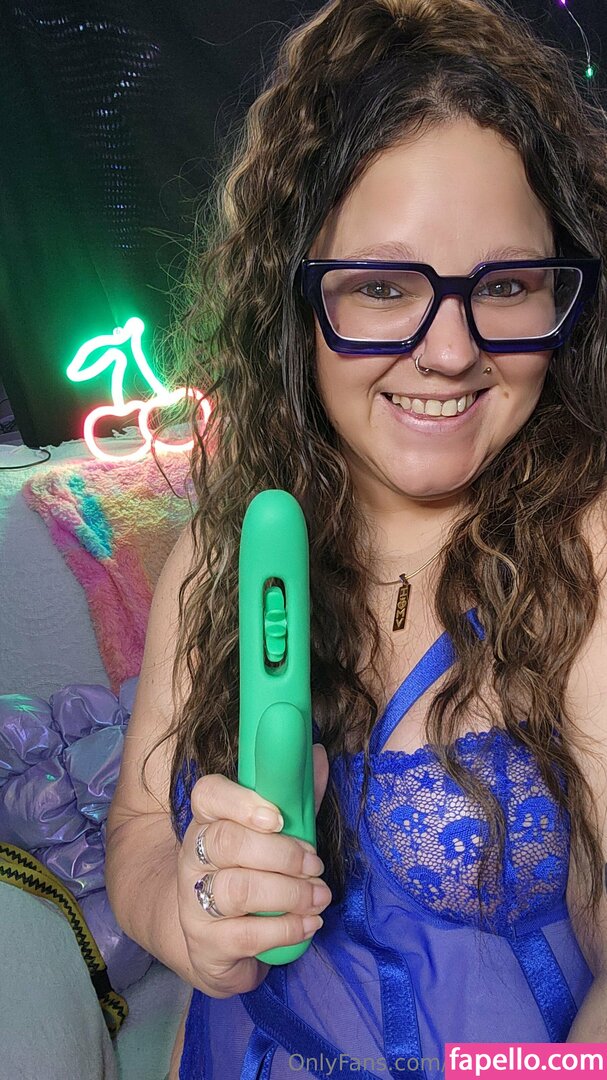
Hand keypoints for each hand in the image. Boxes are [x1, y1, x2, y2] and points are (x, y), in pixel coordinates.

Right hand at [177, 743, 330, 997]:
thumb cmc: (253, 874)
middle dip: (282, 853)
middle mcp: (193, 857)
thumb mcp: (275, 835)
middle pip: (227, 842)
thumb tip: (316, 753)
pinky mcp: (205, 943)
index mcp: (208, 821)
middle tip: (316, 865)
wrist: (216, 941)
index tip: (277, 817)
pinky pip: (246, 934)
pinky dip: (286, 929)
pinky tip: (310, 924)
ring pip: (238, 889)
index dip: (241, 802)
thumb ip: (295, 798)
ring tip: (320, 897)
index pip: (207, 795)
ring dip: (289, 892)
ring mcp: (193, 901)